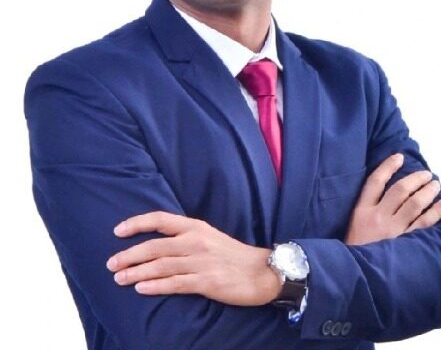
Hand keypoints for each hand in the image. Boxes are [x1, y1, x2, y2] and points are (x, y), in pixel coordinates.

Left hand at [106, 212, 280, 304]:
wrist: (261, 271)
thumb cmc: (231, 255)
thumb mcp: (208, 236)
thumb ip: (184, 237)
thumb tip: (155, 243)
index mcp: (195, 226)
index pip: (160, 219)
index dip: (137, 223)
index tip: (117, 231)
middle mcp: (196, 241)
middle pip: (155, 246)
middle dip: (129, 254)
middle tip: (110, 263)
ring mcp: (201, 261)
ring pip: (161, 265)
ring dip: (137, 272)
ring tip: (119, 278)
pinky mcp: (207, 281)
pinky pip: (175, 283)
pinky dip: (156, 286)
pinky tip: (141, 289)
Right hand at [345, 153, 440, 244]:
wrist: (354, 275)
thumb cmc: (352, 250)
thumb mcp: (352, 225)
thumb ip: (364, 210)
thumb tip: (383, 191)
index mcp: (361, 210)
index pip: (375, 181)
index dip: (388, 167)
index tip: (399, 157)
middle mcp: (378, 216)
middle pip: (400, 190)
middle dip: (415, 178)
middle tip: (426, 174)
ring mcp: (393, 230)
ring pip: (415, 203)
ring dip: (428, 191)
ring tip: (436, 184)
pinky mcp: (405, 243)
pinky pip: (425, 223)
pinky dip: (436, 211)